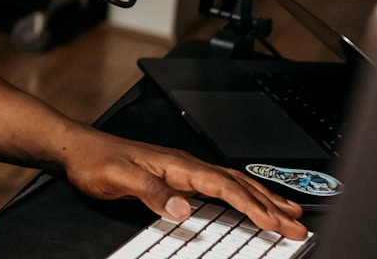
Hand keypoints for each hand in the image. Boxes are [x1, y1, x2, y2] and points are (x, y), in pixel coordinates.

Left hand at [61, 131, 307, 239]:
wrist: (77, 149)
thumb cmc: (96, 161)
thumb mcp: (121, 178)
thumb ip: (153, 193)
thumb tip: (185, 210)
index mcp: (178, 165)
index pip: (225, 187)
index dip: (254, 206)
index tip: (277, 224)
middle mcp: (185, 166)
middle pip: (238, 185)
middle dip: (271, 205)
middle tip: (298, 226)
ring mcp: (183, 171)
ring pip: (233, 184)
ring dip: (263, 199)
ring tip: (289, 213)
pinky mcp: (176, 178)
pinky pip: (220, 187)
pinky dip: (242, 196)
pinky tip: (249, 202)